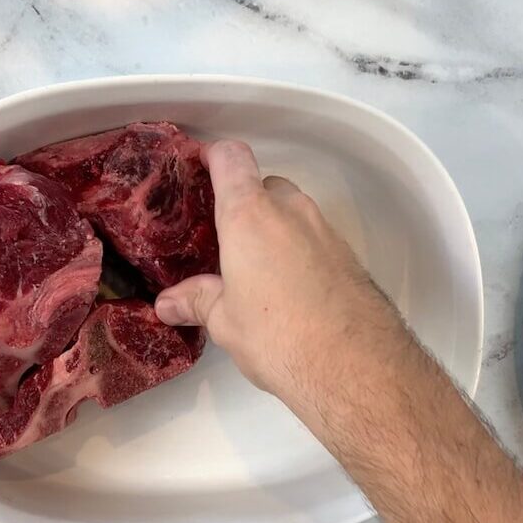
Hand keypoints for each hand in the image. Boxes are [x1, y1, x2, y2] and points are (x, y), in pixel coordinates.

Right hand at [154, 140, 398, 404]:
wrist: (354, 366)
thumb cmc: (281, 336)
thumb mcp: (225, 322)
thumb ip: (197, 302)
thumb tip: (169, 303)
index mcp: (249, 215)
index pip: (231, 158)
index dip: (213, 157)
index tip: (200, 169)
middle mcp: (290, 212)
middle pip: (264, 185)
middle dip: (245, 204)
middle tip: (224, 238)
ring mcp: (325, 231)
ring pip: (293, 213)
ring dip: (274, 230)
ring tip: (255, 271)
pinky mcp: (349, 256)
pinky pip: (316, 239)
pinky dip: (300, 252)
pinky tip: (290, 290)